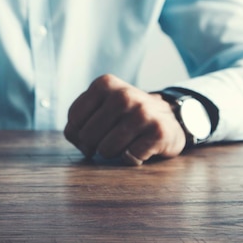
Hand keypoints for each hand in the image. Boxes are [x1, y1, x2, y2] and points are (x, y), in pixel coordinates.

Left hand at [64, 74, 185, 165]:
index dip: (78, 134)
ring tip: (126, 142)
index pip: (73, 120)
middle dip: (94, 145)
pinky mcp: (158, 132)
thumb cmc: (126, 116)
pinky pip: (129, 158)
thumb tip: (79, 141)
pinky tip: (141, 147)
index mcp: (104, 84)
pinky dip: (132, 159)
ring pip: (106, 149)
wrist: (169, 118)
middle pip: (87, 136)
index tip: (93, 132)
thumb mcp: (101, 106)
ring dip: (113, 153)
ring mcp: (142, 112)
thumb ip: (79, 121)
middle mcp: (123, 95)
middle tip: (110, 139)